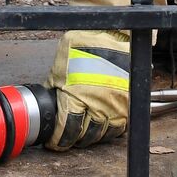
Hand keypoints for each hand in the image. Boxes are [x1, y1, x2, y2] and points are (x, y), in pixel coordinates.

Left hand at [46, 29, 129, 149]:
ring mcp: (114, 107)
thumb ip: (55, 86)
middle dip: (73, 138)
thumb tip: (48, 99)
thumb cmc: (85, 46)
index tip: (54, 141)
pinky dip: (109, 129)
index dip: (58, 139)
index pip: (66, 130)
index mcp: (75, 98)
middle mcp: (96, 106)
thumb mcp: (61, 65)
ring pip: (102, 134)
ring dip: (91, 136)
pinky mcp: (127, 104)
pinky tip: (101, 124)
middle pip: (84, 136)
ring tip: (84, 131)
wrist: (114, 35)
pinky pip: (118, 127)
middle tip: (67, 136)